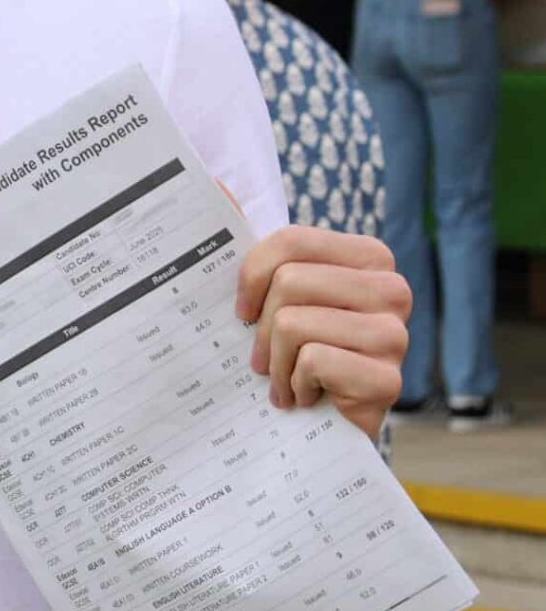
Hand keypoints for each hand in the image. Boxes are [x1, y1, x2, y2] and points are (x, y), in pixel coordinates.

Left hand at [236, 226, 409, 436]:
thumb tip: (214, 184)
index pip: (291, 241)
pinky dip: (295, 386)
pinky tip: (308, 397)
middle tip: (264, 358)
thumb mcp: (277, 296)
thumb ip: (257, 247)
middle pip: (290, 282)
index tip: (241, 310)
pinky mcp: (389, 379)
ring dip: (274, 363)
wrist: (324, 426)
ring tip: (285, 380)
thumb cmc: (295, 352)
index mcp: (369, 257)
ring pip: (294, 324)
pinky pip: (313, 362)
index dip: (251, 275)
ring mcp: (396, 335)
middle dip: (261, 328)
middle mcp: (392, 289)